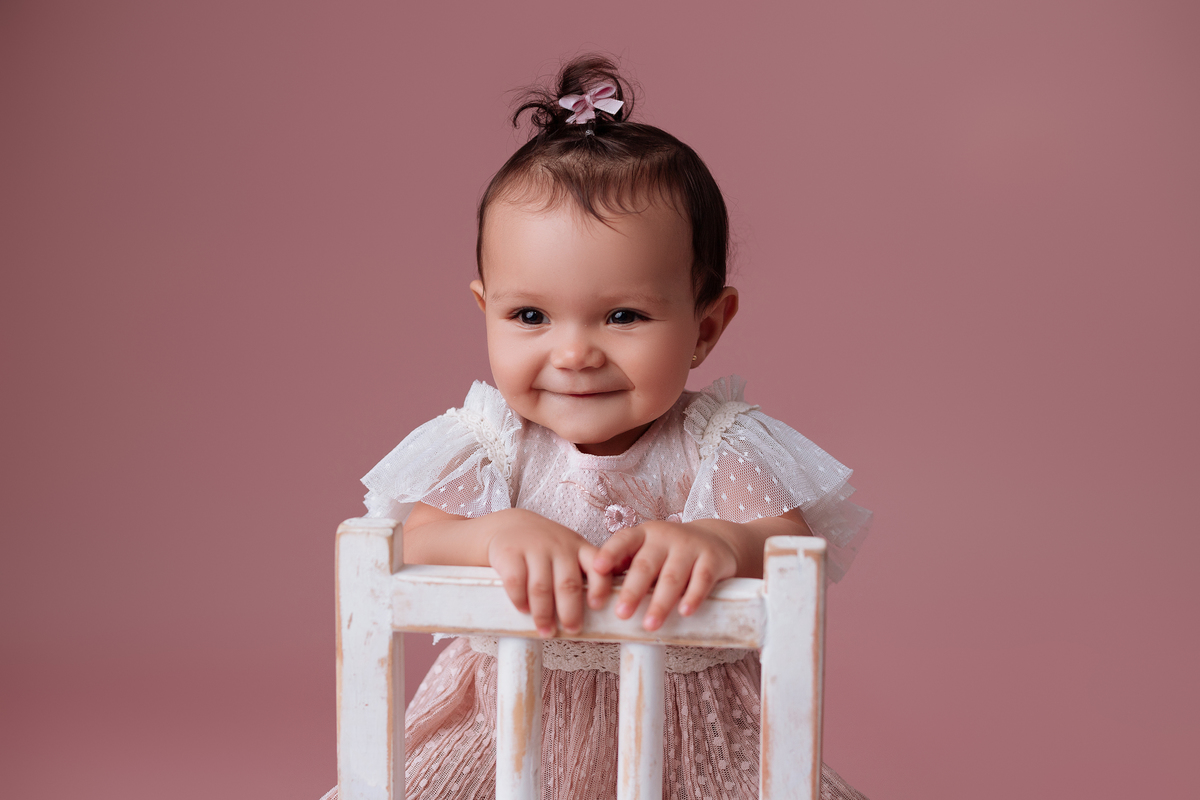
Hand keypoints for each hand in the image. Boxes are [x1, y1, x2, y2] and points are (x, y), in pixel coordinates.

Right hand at [485, 508, 599, 637]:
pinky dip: (520, 600)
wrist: (508, 526)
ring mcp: (533, 547)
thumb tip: (596, 613)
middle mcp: (558, 546)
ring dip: (544, 614)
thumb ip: (581, 572)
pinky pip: (516, 582)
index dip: (599, 587)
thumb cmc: (544, 548)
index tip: (597, 606)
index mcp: (578, 547)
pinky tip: (523, 610)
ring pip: (541, 587)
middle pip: (567, 584)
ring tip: (546, 630)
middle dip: (570, 612)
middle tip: (571, 630)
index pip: (596, 566)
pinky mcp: (509, 552)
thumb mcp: (568, 551)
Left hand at [587, 519, 738, 631]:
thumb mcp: (647, 551)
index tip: (597, 569)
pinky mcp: (712, 558)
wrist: (715, 540)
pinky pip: (702, 579)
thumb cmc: (670, 553)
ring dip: (660, 602)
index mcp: (643, 535)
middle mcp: (665, 537)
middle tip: (621, 614)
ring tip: (650, 625)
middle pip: (646, 565)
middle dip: (633, 591)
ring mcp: (689, 546)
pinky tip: (684, 611)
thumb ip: (624, 565)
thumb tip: (593, 589)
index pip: (623, 540)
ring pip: (672, 576)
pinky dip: (693, 596)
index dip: (610, 553)